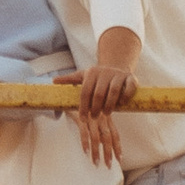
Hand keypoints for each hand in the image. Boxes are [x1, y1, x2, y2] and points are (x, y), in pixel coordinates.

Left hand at [72, 28, 140, 167]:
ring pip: (114, 91)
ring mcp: (118, 74)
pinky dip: (125, 97)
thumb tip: (53, 81)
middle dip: (96, 107)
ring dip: (110, 105)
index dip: (83, 106)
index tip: (82, 118)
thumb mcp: (83, 76)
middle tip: (94, 117)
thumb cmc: (97, 76)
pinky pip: (129, 88)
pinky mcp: (130, 78)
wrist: (116, 66)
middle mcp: (104, 72)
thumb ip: (70, 79)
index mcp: (91, 72)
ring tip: (107, 114)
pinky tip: (121, 104)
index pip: (85, 91)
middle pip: (99, 93)